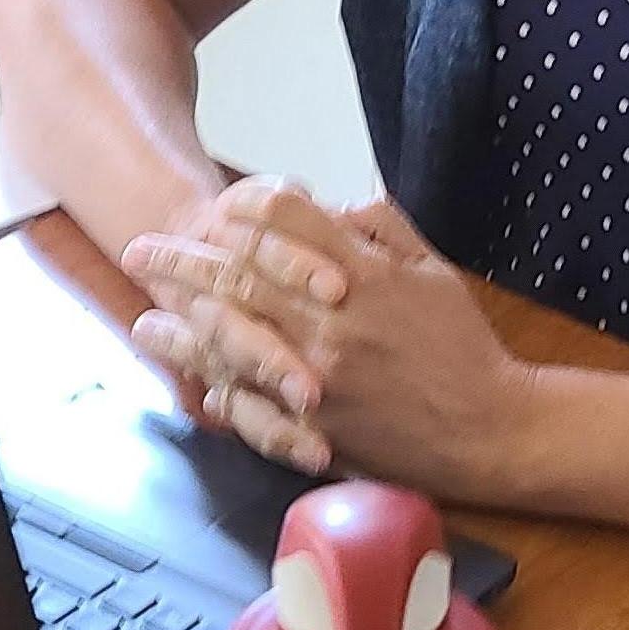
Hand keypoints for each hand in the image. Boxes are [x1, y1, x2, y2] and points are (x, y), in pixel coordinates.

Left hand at [125, 191, 537, 498]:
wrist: (487, 429)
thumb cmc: (463, 348)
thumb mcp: (434, 270)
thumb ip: (382, 229)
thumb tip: (336, 200)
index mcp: (363, 273)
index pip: (285, 219)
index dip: (242, 208)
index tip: (215, 211)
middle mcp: (331, 319)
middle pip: (238, 275)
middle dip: (183, 260)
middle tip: (141, 252)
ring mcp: (316, 375)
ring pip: (229, 340)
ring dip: (179, 327)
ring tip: (144, 320)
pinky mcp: (313, 424)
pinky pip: (249, 402)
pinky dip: (216, 387)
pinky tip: (190, 378)